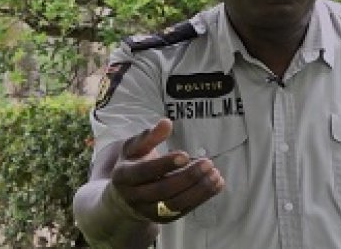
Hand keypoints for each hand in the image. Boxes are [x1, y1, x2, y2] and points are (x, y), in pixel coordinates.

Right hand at [110, 119, 224, 222]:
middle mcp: (134, 197)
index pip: (144, 172)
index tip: (186, 155)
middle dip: (188, 177)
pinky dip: (203, 197)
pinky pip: (184, 209)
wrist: (124, 197)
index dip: (165, 164)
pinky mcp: (164, 218)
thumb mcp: (134, 147)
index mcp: (123, 176)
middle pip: (163, 190)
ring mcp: (149, 211)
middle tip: (208, 163)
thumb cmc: (133, 164)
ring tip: (215, 174)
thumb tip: (166, 122)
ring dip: (199, 190)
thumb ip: (149, 135)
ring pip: (175, 203)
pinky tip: (217, 184)